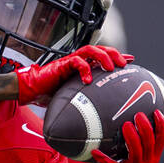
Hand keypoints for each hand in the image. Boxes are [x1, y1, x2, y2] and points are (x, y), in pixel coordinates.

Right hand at [15, 45, 131, 104]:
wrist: (32, 90)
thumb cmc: (50, 94)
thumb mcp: (73, 96)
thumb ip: (85, 98)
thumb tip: (99, 113)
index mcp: (83, 66)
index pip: (104, 57)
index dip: (118, 57)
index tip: (131, 62)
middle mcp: (79, 60)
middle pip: (101, 49)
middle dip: (115, 55)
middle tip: (124, 64)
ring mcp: (71, 60)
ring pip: (92, 50)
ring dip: (104, 57)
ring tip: (111, 68)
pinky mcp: (63, 64)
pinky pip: (77, 61)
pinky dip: (85, 69)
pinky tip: (88, 80)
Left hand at [92, 110, 163, 162]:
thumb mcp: (139, 156)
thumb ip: (141, 143)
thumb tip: (137, 119)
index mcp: (154, 156)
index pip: (162, 138)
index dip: (161, 124)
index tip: (156, 111)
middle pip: (149, 142)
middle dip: (145, 127)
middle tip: (137, 115)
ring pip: (136, 151)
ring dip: (131, 137)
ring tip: (125, 125)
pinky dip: (103, 158)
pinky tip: (95, 151)